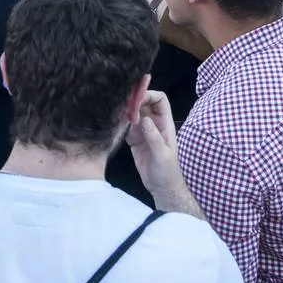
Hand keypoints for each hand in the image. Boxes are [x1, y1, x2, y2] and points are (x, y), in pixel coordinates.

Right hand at [127, 91, 200, 216]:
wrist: (161, 187)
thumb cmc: (167, 171)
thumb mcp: (162, 155)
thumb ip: (154, 137)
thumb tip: (145, 119)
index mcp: (165, 124)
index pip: (160, 100)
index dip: (149, 95)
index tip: (135, 98)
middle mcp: (154, 123)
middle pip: (144, 103)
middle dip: (133, 101)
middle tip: (121, 105)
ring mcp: (143, 131)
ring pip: (134, 113)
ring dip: (125, 111)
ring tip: (116, 113)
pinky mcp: (134, 139)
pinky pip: (126, 125)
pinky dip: (120, 122)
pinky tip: (115, 124)